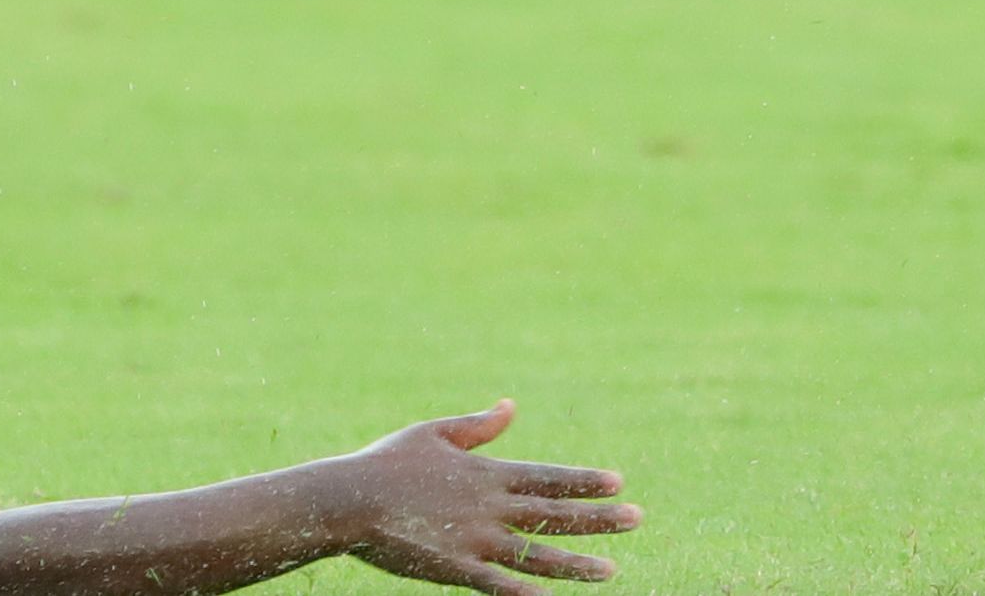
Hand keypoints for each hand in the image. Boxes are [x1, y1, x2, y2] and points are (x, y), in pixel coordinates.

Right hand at [333, 402, 641, 588]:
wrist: (347, 498)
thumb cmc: (386, 463)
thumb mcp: (434, 433)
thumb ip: (478, 426)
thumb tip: (511, 406)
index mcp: (486, 474)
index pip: (546, 477)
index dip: (583, 480)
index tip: (618, 481)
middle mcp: (489, 507)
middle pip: (553, 514)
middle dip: (598, 518)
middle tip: (637, 518)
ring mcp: (475, 540)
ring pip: (537, 555)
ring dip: (575, 563)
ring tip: (610, 571)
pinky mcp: (456, 568)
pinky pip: (499, 585)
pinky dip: (526, 593)